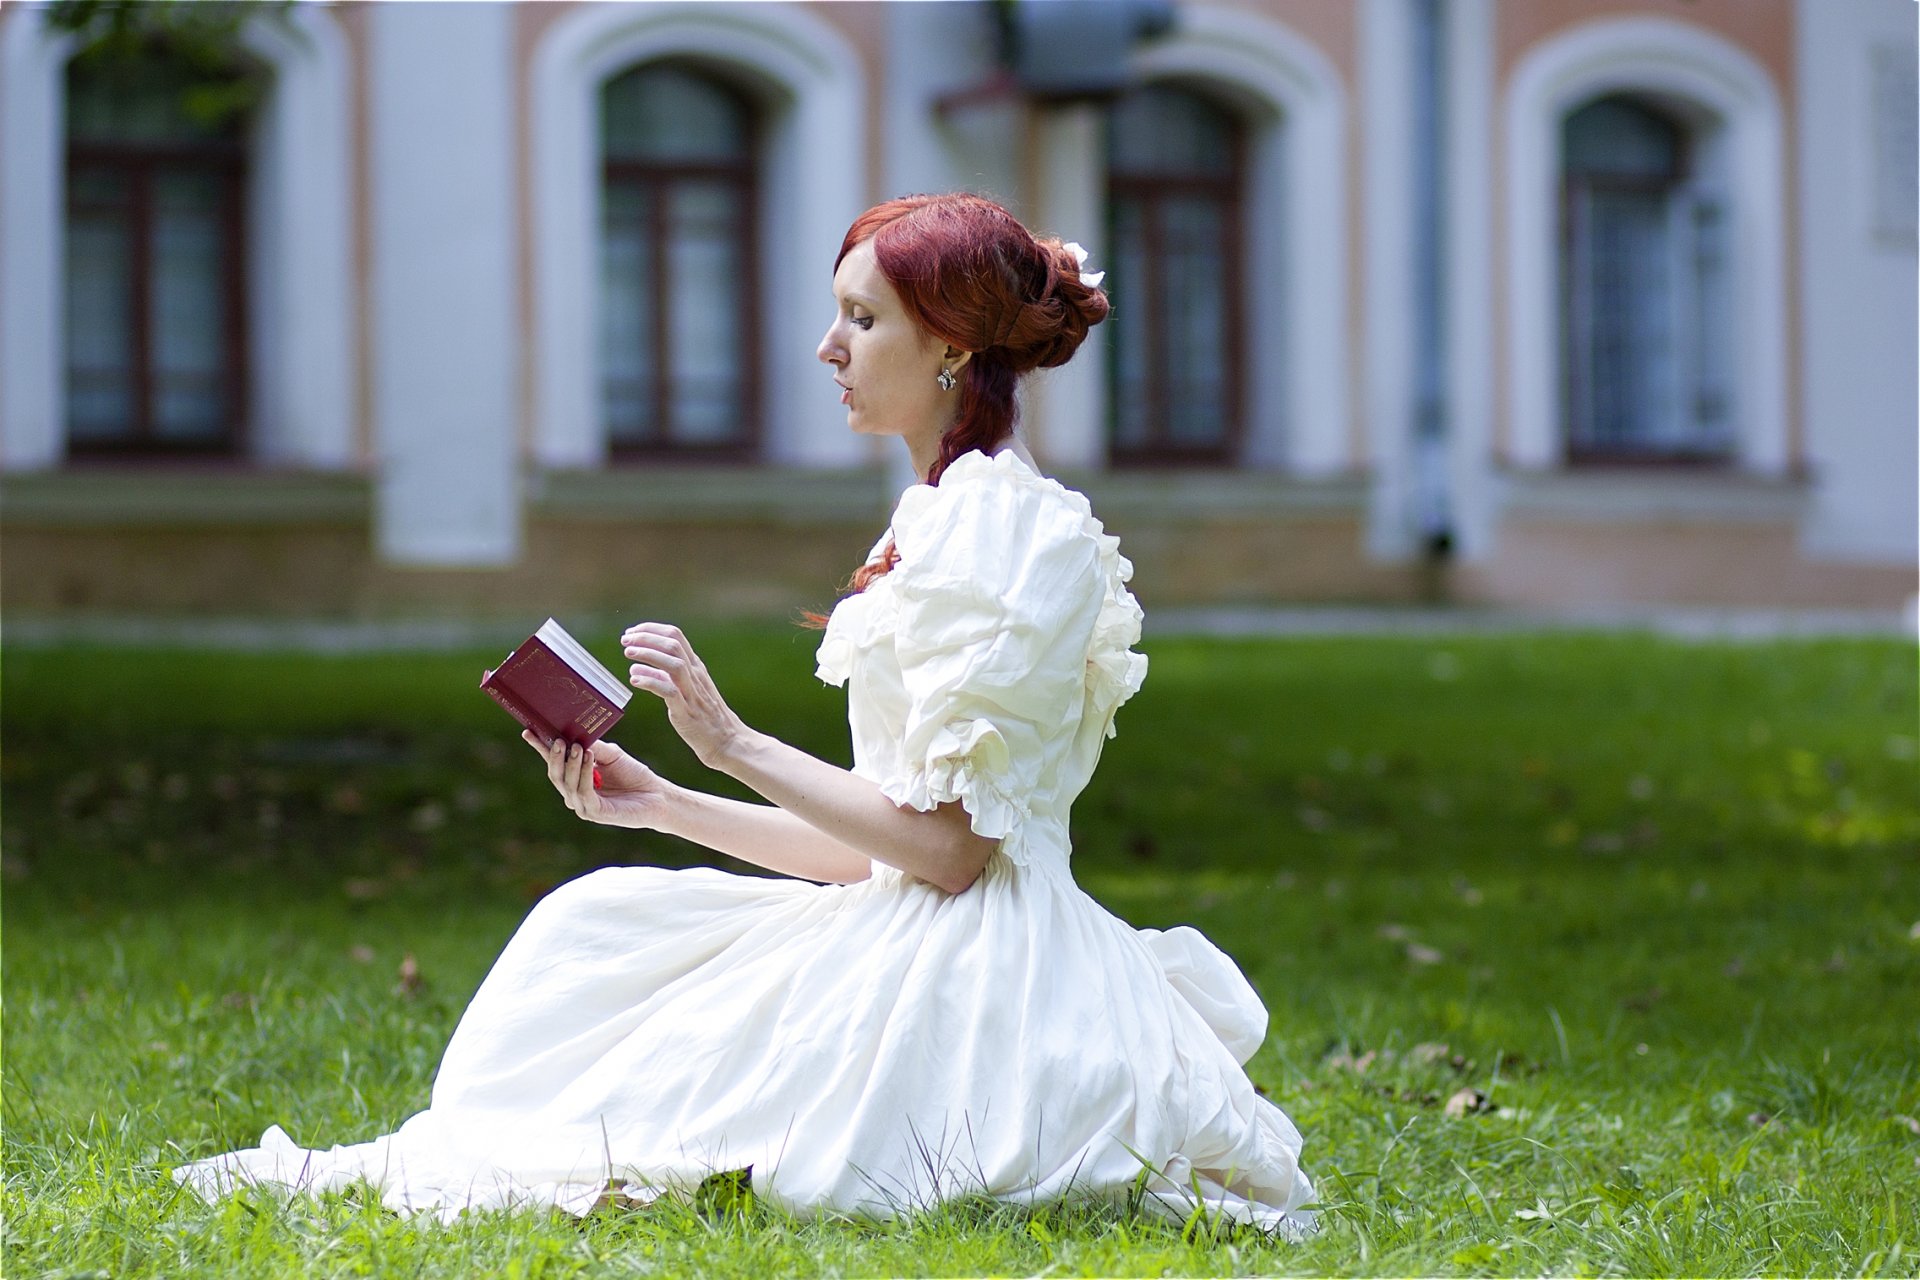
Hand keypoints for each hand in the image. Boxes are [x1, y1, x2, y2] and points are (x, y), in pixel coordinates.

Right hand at [523, 732, 672, 829]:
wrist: (657, 795)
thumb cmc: (633, 774)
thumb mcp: (611, 755)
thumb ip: (593, 747)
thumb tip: (573, 733)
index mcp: (575, 778)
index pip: (554, 762)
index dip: (541, 748)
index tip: (529, 731)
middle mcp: (575, 793)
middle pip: (556, 775)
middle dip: (554, 756)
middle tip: (559, 740)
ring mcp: (583, 805)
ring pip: (567, 783)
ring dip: (571, 764)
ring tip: (576, 746)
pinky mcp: (595, 813)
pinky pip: (584, 792)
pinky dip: (584, 774)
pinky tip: (589, 758)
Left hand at [620, 623, 752, 768]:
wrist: (727, 740)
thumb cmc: (703, 715)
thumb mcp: (682, 689)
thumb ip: (660, 676)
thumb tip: (636, 666)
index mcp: (695, 666)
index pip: (674, 636)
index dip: (651, 629)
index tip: (632, 632)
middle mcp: (695, 675)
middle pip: (673, 644)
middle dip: (646, 637)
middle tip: (625, 639)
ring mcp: (692, 692)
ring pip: (673, 663)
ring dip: (648, 654)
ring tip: (628, 652)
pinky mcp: (687, 711)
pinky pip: (670, 691)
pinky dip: (651, 682)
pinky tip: (635, 679)